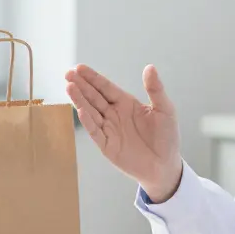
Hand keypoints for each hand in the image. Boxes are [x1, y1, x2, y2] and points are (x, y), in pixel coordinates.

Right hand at [65, 63, 182, 201]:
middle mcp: (114, 114)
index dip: (93, 78)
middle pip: (94, 97)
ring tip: (69, 87)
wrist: (165, 166)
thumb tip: (150, 67)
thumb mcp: (165, 110)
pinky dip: (88, 122)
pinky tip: (81, 110)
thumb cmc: (166, 137)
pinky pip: (95, 132)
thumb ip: (155, 89)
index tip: (79, 68)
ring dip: (80, 100)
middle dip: (81, 85)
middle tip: (68, 74)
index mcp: (126, 103)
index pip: (106, 88)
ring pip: (91, 112)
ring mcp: (109, 130)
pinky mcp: (107, 146)